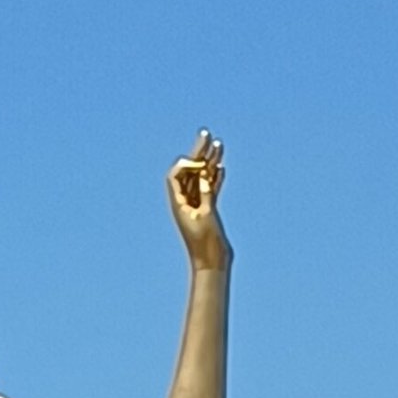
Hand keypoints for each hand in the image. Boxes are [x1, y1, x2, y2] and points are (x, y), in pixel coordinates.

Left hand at [167, 130, 228, 268]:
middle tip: (206, 133)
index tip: (200, 165)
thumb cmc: (206, 244)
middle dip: (197, 152)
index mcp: (179, 204)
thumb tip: (206, 174)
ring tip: (218, 143)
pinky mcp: (208, 211)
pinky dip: (215, 177)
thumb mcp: (206, 216)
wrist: (212, 263)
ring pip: (203, 178)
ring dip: (210, 161)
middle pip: (190, 172)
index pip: (176, 176)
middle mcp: (186, 203)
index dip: (186, 165)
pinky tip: (221, 166)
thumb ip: (206, 193)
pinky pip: (211, 189)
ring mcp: (198, 206)